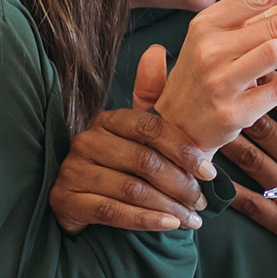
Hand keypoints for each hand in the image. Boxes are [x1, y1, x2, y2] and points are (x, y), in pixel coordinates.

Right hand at [51, 45, 215, 233]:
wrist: (82, 204)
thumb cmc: (121, 167)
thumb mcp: (139, 137)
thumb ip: (153, 102)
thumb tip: (158, 51)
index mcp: (108, 120)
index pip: (150, 128)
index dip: (183, 150)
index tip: (210, 172)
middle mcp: (87, 141)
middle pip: (143, 161)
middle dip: (180, 184)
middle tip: (202, 201)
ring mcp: (73, 170)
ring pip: (131, 189)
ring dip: (168, 206)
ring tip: (192, 219)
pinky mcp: (66, 200)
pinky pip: (112, 212)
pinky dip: (146, 220)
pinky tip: (169, 226)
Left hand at [222, 66, 276, 277]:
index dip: (275, 84)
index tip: (258, 62)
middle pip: (267, 129)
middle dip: (244, 103)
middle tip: (223, 82)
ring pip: (252, 161)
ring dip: (230, 137)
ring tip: (208, 116)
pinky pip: (249, 205)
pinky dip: (226, 189)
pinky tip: (206, 175)